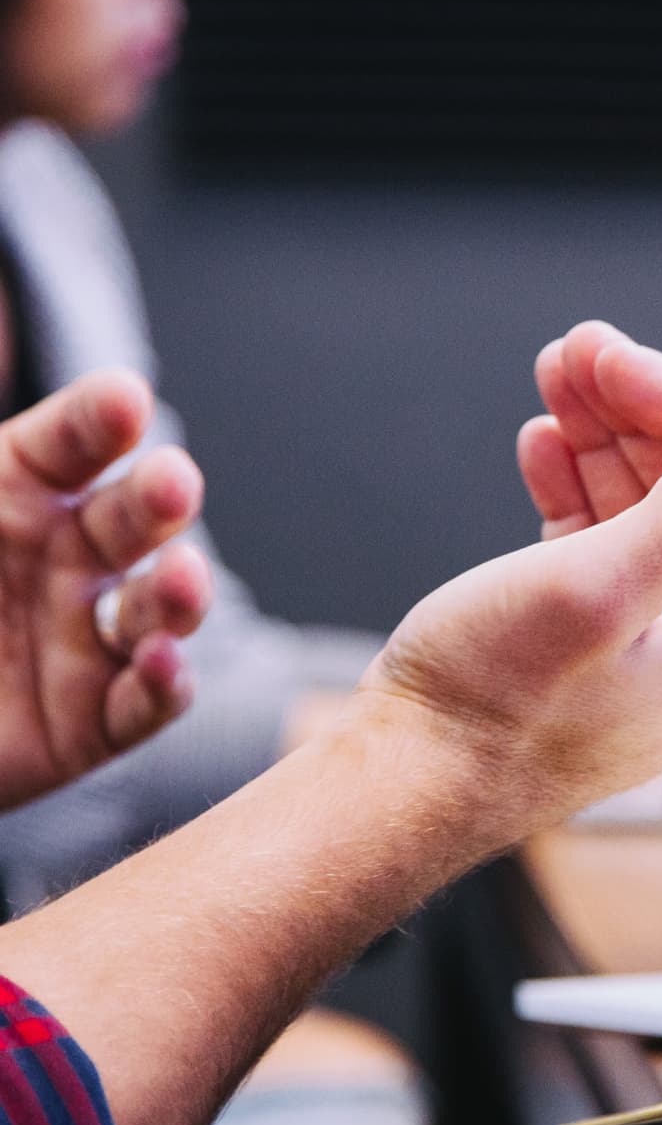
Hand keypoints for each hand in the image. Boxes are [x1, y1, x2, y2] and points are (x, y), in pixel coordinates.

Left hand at [0, 371, 210, 808]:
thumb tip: (91, 399)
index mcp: (15, 494)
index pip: (70, 444)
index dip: (100, 421)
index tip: (125, 400)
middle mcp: (65, 561)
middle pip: (130, 519)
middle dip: (160, 498)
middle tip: (174, 482)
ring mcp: (85, 641)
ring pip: (155, 610)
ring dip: (180, 593)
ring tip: (182, 578)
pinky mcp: (92, 724)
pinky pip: (142, 704)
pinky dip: (163, 685)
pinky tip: (160, 662)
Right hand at [356, 324, 661, 836]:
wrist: (406, 786)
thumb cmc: (493, 705)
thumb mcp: (600, 588)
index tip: (605, 353)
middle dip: (635, 411)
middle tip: (572, 351)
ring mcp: (657, 648)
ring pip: (647, 510)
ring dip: (602, 439)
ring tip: (552, 381)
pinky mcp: (599, 648)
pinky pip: (607, 547)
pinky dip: (577, 490)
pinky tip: (544, 448)